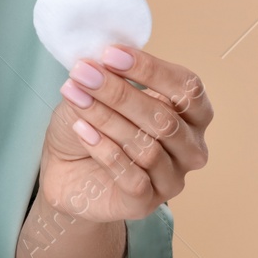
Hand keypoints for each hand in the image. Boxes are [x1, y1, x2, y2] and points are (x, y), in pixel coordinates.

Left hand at [36, 46, 211, 222]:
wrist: (66, 167)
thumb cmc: (92, 123)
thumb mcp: (98, 92)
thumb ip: (109, 77)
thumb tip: (105, 59)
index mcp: (191, 115)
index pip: (188, 88)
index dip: (151, 69)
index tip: (110, 54)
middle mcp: (190, 148)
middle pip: (166, 119)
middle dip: (120, 92)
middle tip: (84, 73)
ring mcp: (171, 179)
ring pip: (147, 147)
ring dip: (106, 118)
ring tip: (76, 97)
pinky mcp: (145, 203)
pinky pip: (131, 176)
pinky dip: (103, 149)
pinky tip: (82, 130)